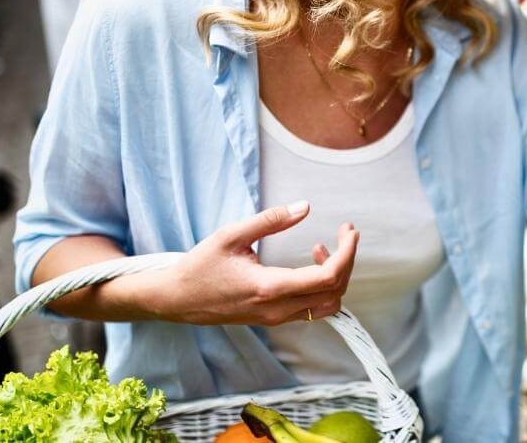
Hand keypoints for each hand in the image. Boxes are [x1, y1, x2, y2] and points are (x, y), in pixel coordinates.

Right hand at [135, 201, 358, 325]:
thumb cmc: (200, 266)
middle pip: (336, 291)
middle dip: (348, 260)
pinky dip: (323, 286)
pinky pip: (314, 308)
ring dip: (336, 275)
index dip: (347, 253)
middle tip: (345, 233)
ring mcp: (277, 318)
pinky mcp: (275, 319)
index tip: (349, 231)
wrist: (177, 300)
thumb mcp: (231, 235)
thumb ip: (270, 221)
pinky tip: (309, 262)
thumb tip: (305, 207)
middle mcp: (278, 309)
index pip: (328, 277)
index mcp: (269, 288)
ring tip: (322, 248)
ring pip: (329, 304)